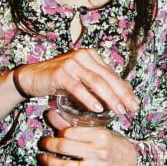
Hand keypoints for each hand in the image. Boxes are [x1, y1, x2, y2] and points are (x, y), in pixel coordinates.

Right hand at [13, 49, 138, 116]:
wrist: (33, 76)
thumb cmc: (60, 79)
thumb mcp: (81, 78)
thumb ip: (97, 82)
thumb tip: (119, 95)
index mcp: (91, 56)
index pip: (112, 74)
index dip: (124, 89)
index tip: (134, 103)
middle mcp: (84, 56)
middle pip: (107, 77)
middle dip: (121, 94)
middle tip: (131, 108)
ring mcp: (72, 63)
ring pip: (95, 81)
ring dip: (109, 97)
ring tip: (118, 110)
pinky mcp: (60, 73)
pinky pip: (77, 88)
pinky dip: (88, 98)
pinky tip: (97, 108)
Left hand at [39, 109, 137, 164]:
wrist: (129, 162)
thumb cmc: (114, 144)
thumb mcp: (99, 130)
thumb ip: (75, 124)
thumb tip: (52, 113)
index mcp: (101, 135)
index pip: (71, 132)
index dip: (59, 131)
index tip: (53, 131)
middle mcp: (98, 152)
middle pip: (65, 146)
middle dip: (49, 145)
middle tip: (43, 143)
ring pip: (64, 165)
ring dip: (49, 161)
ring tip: (43, 157)